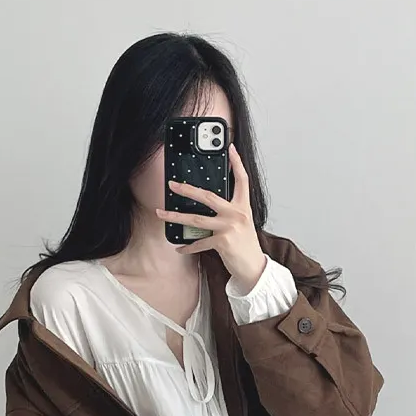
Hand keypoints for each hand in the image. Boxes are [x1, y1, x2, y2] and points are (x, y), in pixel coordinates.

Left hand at [155, 143, 266, 289]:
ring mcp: (229, 228)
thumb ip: (229, 211)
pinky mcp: (222, 242)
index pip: (242, 180)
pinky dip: (187, 247)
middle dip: (187, 190)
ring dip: (176, 217)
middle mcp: (236, 214)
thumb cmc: (246, 245)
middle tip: (172, 185)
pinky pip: (199, 242)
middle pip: (208, 196)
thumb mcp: (242, 223)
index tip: (231, 148)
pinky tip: (179, 248)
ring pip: (196, 219)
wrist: (253, 267)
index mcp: (242, 206)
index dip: (237, 163)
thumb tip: (208, 205)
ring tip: (162, 214)